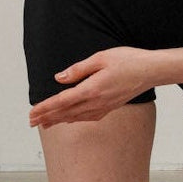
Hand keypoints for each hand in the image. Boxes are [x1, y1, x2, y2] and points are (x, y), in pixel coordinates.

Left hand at [28, 46, 156, 128]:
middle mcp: (96, 101)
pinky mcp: (110, 106)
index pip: (62, 101)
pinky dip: (75, 119)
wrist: (151, 70)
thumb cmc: (128, 60)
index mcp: (91, 89)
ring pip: (76, 117)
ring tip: (44, 124)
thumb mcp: (101, 58)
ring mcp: (104, 106)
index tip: (32, 113)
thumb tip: (59, 78)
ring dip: (58, 120)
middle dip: (46, 117)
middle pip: (65, 112)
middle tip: (31, 122)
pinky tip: (70, 120)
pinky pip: (88, 117)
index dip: (44, 107)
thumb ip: (78, 69)